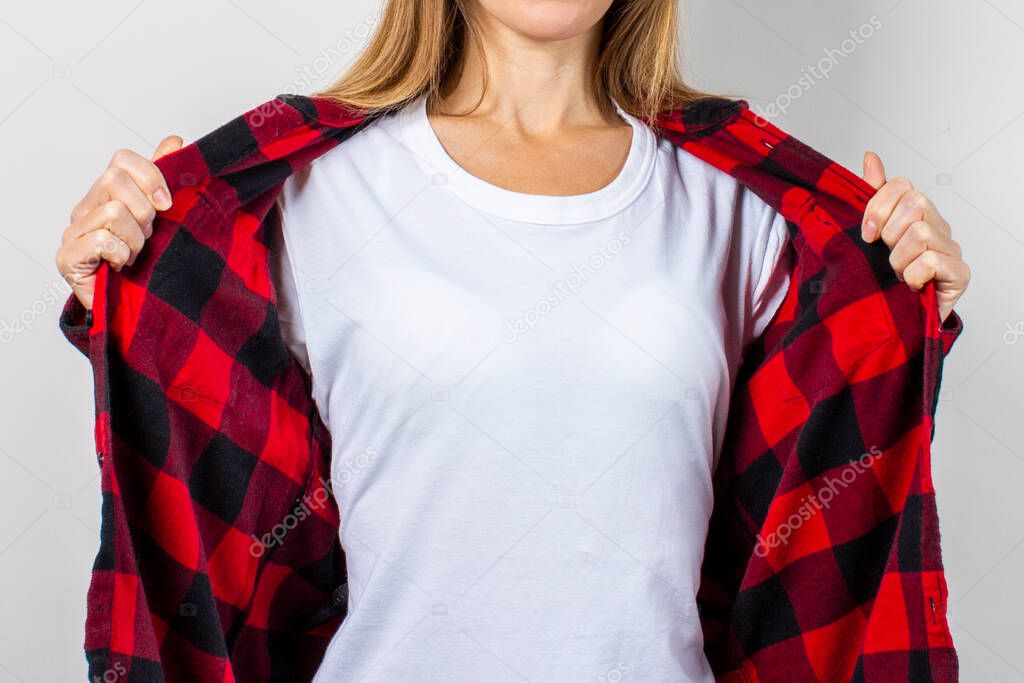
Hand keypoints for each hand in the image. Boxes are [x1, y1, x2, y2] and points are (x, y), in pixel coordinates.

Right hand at [55, 135, 182, 309]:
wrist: (127, 306)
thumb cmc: (143, 262)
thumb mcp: (161, 218)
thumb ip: (163, 180)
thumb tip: (174, 141)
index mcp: (107, 195)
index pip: (122, 160)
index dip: (151, 175)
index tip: (167, 204)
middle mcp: (86, 207)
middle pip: (114, 180)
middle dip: (143, 212)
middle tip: (147, 236)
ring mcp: (72, 231)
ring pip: (113, 213)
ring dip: (135, 240)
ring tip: (134, 255)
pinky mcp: (67, 256)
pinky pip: (103, 240)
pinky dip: (121, 255)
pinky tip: (120, 266)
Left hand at [861, 152, 968, 322]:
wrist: (897, 318)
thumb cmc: (885, 276)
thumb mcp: (871, 234)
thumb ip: (873, 195)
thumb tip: (870, 157)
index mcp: (916, 213)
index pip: (902, 186)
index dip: (878, 208)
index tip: (867, 234)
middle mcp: (937, 226)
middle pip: (915, 204)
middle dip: (890, 233)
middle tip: (885, 256)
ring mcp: (951, 248)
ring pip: (920, 233)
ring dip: (898, 259)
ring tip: (897, 274)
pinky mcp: (959, 273)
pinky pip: (931, 260)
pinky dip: (912, 275)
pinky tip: (910, 286)